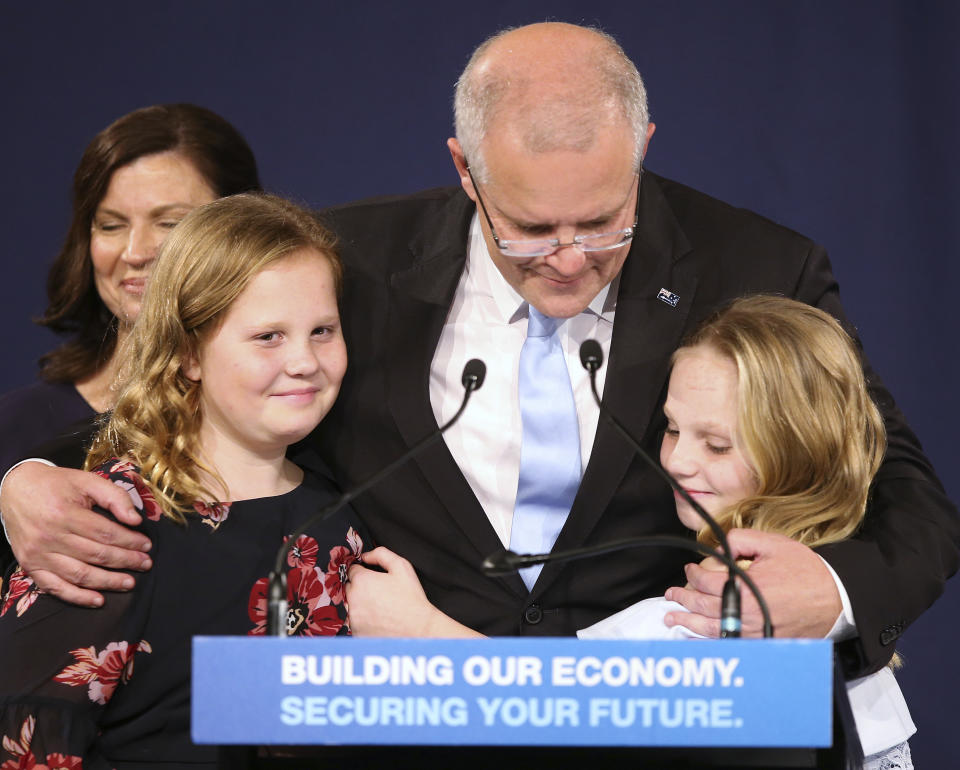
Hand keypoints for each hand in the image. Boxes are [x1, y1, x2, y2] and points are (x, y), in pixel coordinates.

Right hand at [1, 462, 151, 606]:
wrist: (16, 490)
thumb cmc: (57, 485)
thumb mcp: (87, 481)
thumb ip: (114, 496)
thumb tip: (135, 519)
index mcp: (64, 514)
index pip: (106, 533)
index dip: (130, 542)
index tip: (147, 545)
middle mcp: (49, 536)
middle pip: (95, 555)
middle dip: (125, 561)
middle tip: (145, 564)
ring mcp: (38, 554)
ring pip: (79, 574)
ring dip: (108, 582)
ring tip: (129, 583)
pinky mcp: (30, 566)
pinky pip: (55, 588)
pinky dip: (77, 597)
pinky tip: (98, 600)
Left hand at [345, 547, 480, 637]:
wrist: (418, 629)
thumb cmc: (411, 598)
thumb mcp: (401, 566)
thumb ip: (381, 554)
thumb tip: (365, 555)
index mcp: (362, 580)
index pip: (353, 570)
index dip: (364, 572)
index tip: (374, 579)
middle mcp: (353, 599)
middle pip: (349, 587)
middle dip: (360, 588)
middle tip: (379, 593)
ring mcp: (353, 617)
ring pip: (350, 605)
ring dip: (360, 604)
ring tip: (380, 608)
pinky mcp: (355, 632)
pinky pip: (354, 621)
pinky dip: (363, 620)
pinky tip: (378, 620)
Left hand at [663, 529, 841, 637]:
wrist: (835, 597)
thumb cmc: (805, 570)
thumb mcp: (772, 544)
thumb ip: (740, 540)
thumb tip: (718, 548)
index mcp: (745, 586)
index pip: (706, 581)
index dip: (693, 574)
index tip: (689, 569)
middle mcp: (745, 612)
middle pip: (703, 606)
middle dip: (683, 598)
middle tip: (671, 594)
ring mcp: (753, 630)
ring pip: (711, 629)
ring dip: (688, 622)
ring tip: (672, 618)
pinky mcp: (762, 643)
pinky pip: (729, 644)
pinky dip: (708, 643)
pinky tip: (696, 641)